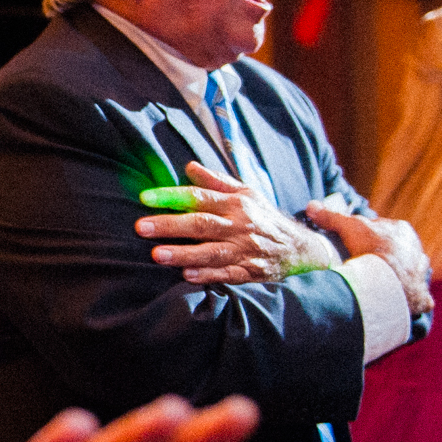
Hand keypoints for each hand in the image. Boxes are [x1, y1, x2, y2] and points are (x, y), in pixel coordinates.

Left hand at [136, 162, 339, 283]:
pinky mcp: (250, 272)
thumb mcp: (246, 193)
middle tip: (141, 227)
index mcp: (236, 203)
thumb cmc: (265, 217)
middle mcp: (240, 225)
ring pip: (210, 252)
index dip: (171, 196)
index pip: (199, 196)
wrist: (300, 248)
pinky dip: (208, 275)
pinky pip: (227, 274)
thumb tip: (188, 166)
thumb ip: (216, 182)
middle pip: (200, 224)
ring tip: (157, 255)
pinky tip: (187, 276)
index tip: (145, 197)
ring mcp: (245, 250)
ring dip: (183, 254)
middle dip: (170, 225)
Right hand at [304, 200, 433, 316]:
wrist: (386, 283)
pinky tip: (393, 302)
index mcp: (402, 231)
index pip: (381, 231)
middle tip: (361, 266)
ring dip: (396, 278)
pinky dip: (406, 300)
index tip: (351, 245)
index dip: (365, 237)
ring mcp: (420, 274)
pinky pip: (416, 298)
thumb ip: (332, 218)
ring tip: (376, 285)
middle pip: (396, 251)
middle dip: (382, 257)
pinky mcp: (421, 296)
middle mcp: (416, 250)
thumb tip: (312, 206)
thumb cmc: (371, 251)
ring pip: (408, 273)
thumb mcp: (348, 228)